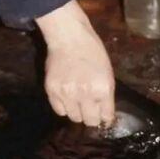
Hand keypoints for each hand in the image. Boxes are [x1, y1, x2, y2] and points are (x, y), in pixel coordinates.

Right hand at [36, 0, 114, 126]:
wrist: (68, 38)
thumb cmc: (92, 52)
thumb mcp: (107, 73)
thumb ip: (106, 95)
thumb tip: (104, 115)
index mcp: (102, 89)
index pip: (105, 116)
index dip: (105, 117)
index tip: (102, 115)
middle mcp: (85, 95)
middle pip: (89, 121)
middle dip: (91, 117)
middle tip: (89, 109)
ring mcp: (67, 94)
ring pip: (73, 117)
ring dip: (77, 112)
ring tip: (77, 101)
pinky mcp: (52, 92)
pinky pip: (59, 110)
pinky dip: (64, 107)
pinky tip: (66, 97)